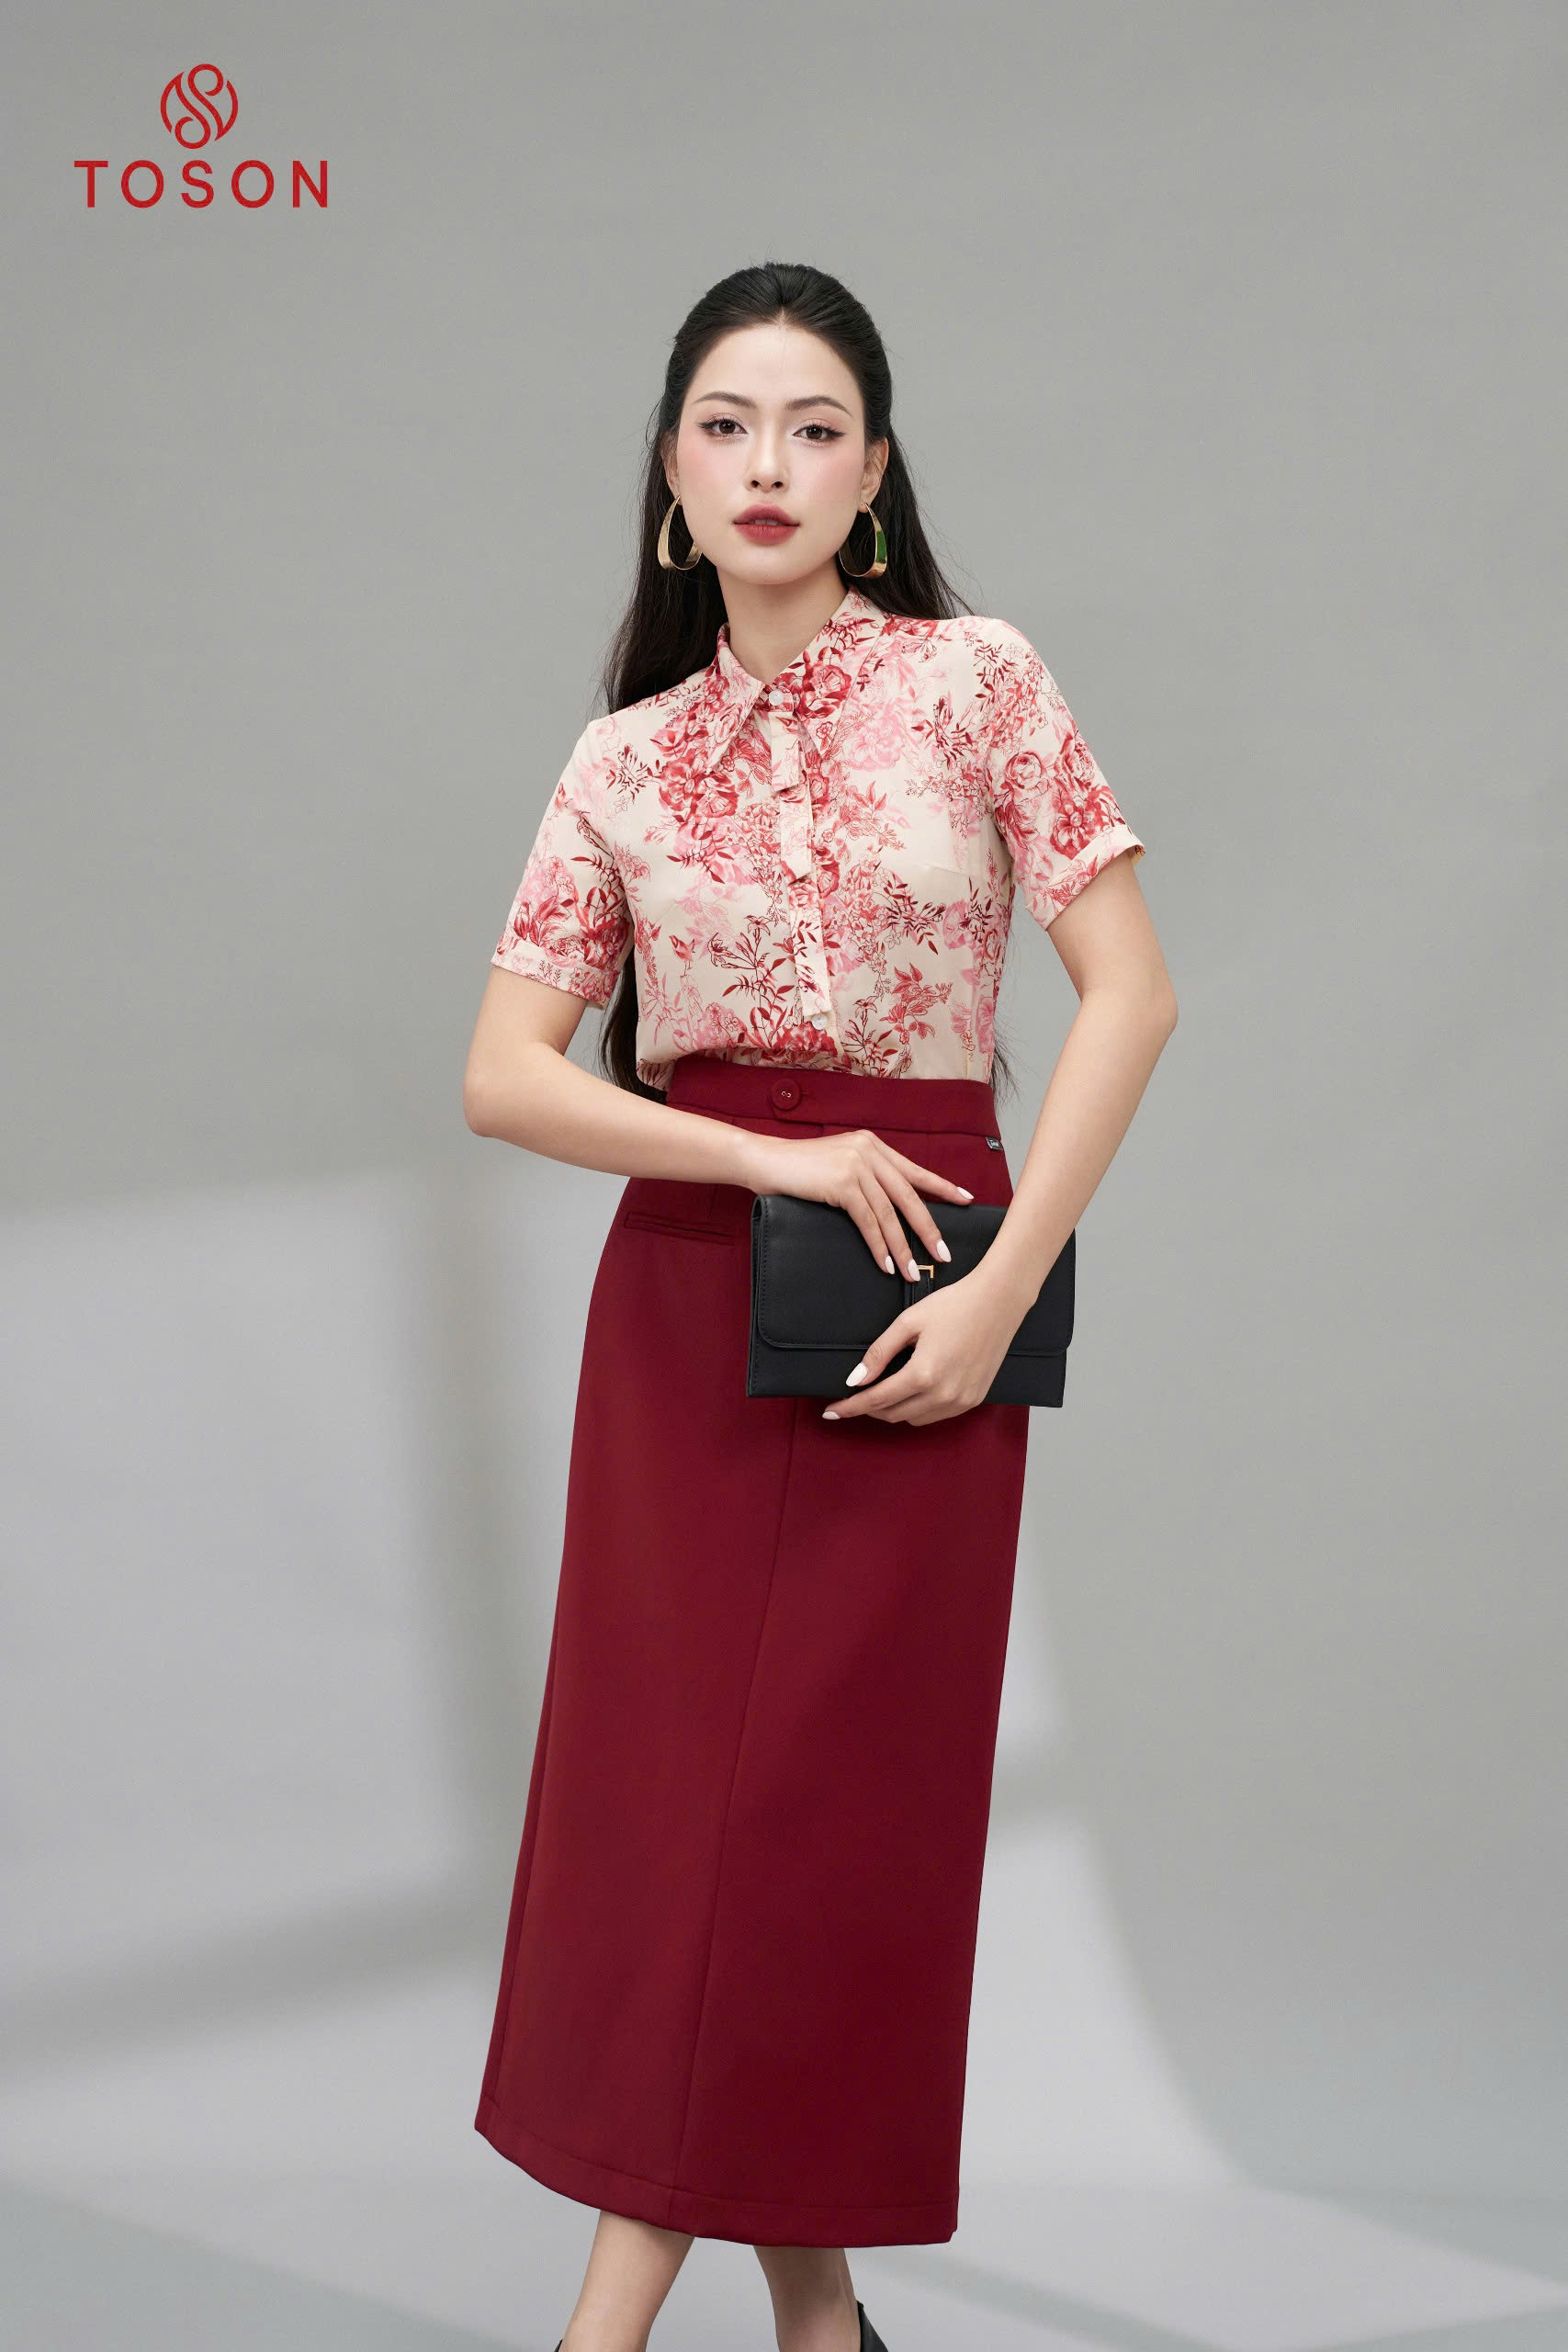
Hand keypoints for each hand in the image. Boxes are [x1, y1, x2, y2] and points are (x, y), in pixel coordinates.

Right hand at [739, 1126, 974, 1276]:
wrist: (764, 1159)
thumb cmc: (799, 1167)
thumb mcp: (840, 1164)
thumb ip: (865, 1176)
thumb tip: (890, 1207)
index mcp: (874, 1145)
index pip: (916, 1171)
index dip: (943, 1187)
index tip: (966, 1200)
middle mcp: (870, 1151)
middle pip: (910, 1196)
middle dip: (929, 1228)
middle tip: (944, 1253)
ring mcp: (857, 1165)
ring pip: (890, 1213)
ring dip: (904, 1246)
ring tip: (914, 1270)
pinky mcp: (842, 1182)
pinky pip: (868, 1221)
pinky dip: (879, 1246)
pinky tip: (886, 1263)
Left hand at [823, 1261, 1023, 1426]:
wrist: (998, 1302)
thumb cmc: (954, 1305)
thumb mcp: (908, 1322)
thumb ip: (879, 1353)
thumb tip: (855, 1379)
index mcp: (923, 1374)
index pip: (876, 1400)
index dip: (850, 1408)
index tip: (831, 1411)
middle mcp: (943, 1394)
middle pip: (893, 1415)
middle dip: (869, 1409)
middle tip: (854, 1397)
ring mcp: (961, 1401)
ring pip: (914, 1419)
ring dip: (894, 1410)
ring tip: (883, 1392)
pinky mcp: (974, 1399)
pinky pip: (936, 1415)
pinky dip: (918, 1409)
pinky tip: (912, 1392)